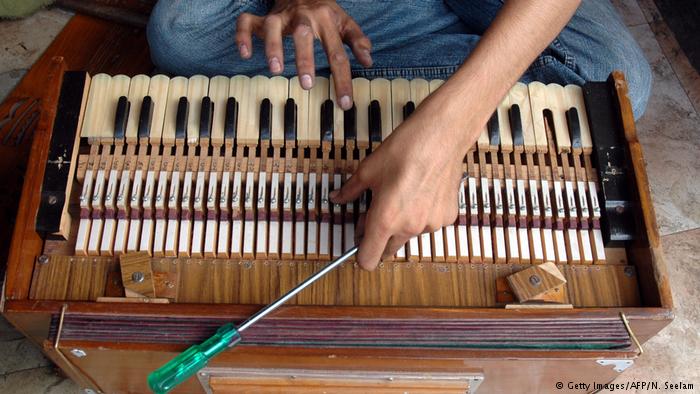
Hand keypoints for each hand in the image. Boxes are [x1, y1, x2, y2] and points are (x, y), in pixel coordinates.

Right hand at [236, 0, 372, 109]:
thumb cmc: (324, 10)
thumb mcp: (344, 22)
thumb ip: (357, 40)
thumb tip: (368, 61)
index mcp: (326, 21)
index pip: (337, 53)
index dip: (342, 79)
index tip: (344, 102)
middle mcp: (303, 17)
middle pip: (303, 36)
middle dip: (304, 60)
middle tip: (306, 84)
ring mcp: (281, 16)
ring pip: (273, 28)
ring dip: (273, 47)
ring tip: (276, 69)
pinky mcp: (263, 17)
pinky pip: (247, 23)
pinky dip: (243, 36)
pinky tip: (245, 54)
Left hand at [330, 92, 473, 269]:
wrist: (440, 136)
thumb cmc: (405, 150)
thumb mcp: (368, 170)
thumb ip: (350, 190)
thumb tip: (337, 198)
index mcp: (385, 220)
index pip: (368, 260)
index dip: (360, 253)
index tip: (359, 241)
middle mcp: (409, 228)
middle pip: (388, 250)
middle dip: (379, 237)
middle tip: (375, 214)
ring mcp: (430, 224)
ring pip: (409, 235)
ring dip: (401, 224)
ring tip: (401, 196)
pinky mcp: (447, 217)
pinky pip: (428, 224)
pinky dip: (421, 214)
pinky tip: (420, 192)